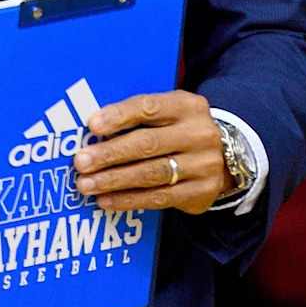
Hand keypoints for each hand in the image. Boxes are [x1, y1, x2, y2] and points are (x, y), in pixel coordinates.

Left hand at [73, 90, 235, 214]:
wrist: (225, 156)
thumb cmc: (179, 129)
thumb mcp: (168, 111)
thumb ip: (138, 115)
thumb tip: (93, 129)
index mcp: (187, 106)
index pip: (148, 107)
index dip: (119, 116)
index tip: (92, 126)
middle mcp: (199, 134)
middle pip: (147, 144)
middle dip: (109, 154)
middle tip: (80, 162)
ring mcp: (203, 165)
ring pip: (151, 174)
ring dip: (114, 180)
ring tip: (86, 184)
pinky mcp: (201, 193)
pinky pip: (159, 198)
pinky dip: (128, 200)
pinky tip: (106, 200)